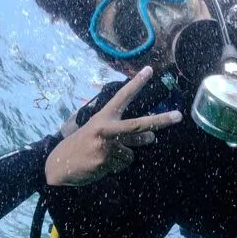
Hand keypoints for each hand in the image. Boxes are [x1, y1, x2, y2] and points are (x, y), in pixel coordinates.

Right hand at [45, 66, 181, 186]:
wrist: (58, 165)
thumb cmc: (81, 146)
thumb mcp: (97, 132)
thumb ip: (124, 132)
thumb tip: (152, 137)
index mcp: (102, 117)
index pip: (122, 97)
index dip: (136, 83)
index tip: (149, 70)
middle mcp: (106, 129)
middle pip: (139, 124)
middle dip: (161, 120)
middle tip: (178, 116)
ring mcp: (106, 146)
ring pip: (132, 153)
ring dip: (124, 156)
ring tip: (105, 155)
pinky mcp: (105, 162)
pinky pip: (123, 165)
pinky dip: (116, 166)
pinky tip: (101, 165)